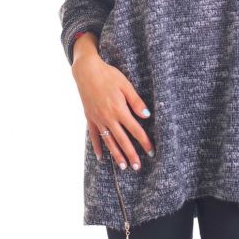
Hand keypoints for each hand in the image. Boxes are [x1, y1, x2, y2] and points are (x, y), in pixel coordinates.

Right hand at [72, 52, 154, 170]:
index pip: (135, 130)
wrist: (87, 71)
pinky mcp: (89, 118)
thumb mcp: (125, 85)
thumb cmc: (108, 75)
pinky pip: (94, 136)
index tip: (151, 151)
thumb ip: (136, 102)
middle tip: (138, 167)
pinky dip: (97, 147)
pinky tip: (101, 157)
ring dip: (116, 155)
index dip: (144, 141)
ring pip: (108, 141)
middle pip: (122, 140)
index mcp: (119, 109)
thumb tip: (147, 116)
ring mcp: (98, 119)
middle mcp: (108, 118)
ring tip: (123, 167)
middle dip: (131, 154)